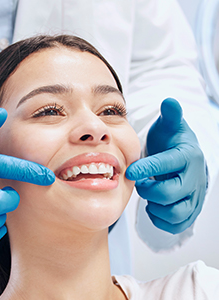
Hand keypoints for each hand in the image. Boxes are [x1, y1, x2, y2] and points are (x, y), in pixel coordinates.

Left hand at [126, 98, 206, 233]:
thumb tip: (169, 101)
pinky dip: (161, 219)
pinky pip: (177, 224)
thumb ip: (170, 116)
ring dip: (155, 205)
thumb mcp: (170, 127)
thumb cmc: (171, 143)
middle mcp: (194, 179)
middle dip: (148, 189)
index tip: (130, 171)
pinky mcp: (190, 210)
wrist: (184, 159)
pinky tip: (153, 206)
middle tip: (139, 182)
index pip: (167, 164)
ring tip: (147, 193)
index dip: (147, 168)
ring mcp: (194, 197)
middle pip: (169, 192)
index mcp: (187, 156)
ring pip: (176, 212)